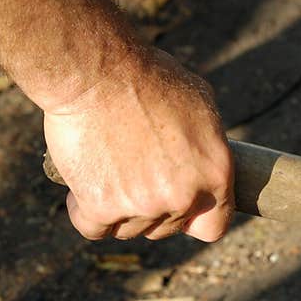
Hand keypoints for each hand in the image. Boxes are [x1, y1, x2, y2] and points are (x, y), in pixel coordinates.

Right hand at [42, 48, 234, 241]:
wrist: (95, 71)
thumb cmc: (147, 77)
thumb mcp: (199, 103)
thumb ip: (205, 145)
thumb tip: (202, 164)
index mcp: (216, 173)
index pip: (214, 226)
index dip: (195, 219)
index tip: (179, 206)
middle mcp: (183, 197)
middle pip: (166, 228)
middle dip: (153, 207)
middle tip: (135, 172)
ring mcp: (142, 206)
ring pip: (131, 229)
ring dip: (120, 209)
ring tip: (109, 168)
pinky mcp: (100, 207)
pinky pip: (94, 228)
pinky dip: (86, 212)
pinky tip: (85, 188)